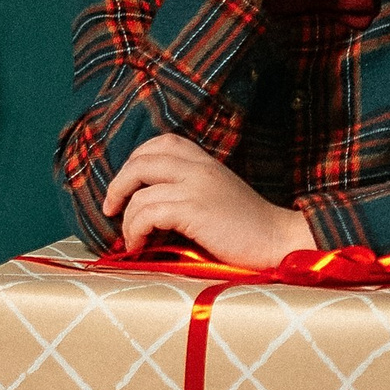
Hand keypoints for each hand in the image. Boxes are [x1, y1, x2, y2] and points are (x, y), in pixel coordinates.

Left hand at [102, 135, 317, 266]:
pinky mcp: (194, 209)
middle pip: (139, 162)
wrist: (278, 241)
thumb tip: (147, 202)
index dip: (134, 162)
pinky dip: (135, 231)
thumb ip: (189, 188)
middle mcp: (198, 166)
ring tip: (132, 240)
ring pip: (139, 191)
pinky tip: (140, 245)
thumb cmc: (247, 228)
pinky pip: (147, 212)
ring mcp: (195, 185)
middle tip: (111, 209)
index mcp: (204, 160)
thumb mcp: (217, 195)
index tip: (127, 188)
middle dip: (117, 186)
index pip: (159, 143)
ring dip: (126, 219)